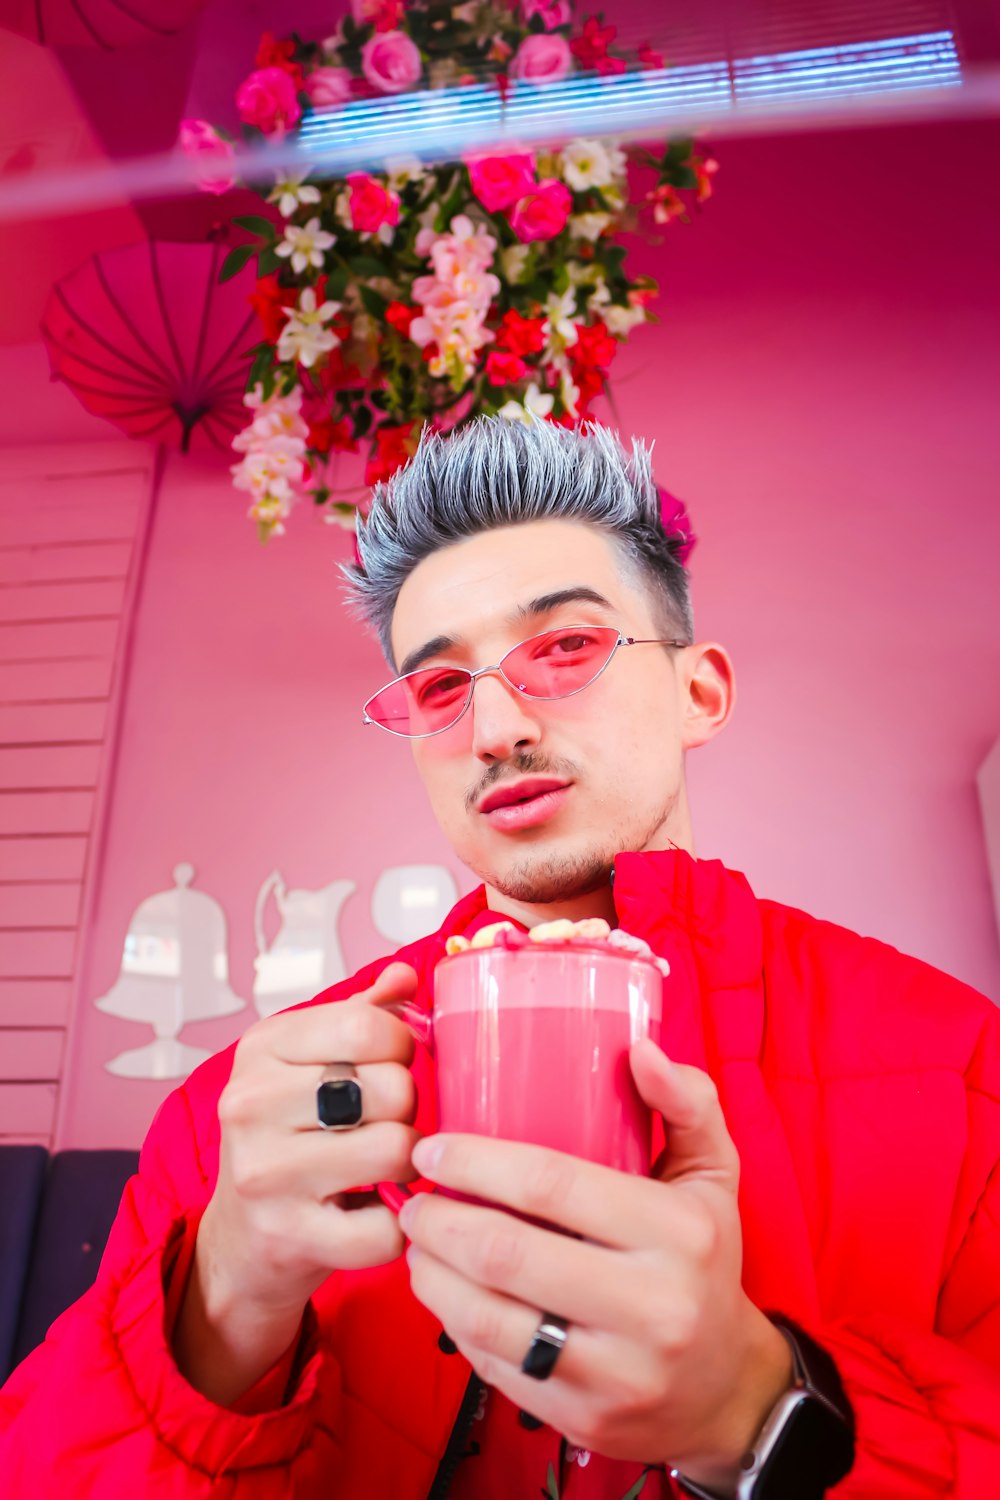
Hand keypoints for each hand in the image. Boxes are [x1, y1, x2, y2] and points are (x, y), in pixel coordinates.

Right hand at [174, 962, 421, 1402]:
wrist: (239, 1239)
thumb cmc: (287, 1139)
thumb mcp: (308, 1063)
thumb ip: (361, 1016)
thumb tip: (405, 977)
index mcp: (262, 1047)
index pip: (369, 1026)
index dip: (402, 1047)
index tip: (392, 1066)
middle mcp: (251, 1103)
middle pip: (392, 1088)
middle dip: (406, 1109)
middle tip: (383, 1125)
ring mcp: (264, 1172)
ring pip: (395, 1150)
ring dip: (407, 1164)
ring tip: (381, 1167)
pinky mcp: (287, 1235)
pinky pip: (386, 1227)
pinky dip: (395, 1224)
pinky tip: (372, 1213)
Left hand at [400, 1040, 791, 1490]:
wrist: (726, 1391)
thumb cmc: (704, 1262)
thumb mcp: (713, 1175)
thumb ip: (686, 1104)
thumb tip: (638, 1047)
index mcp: (678, 1232)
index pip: (553, 1184)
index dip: (477, 1162)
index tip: (435, 1148)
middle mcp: (651, 1307)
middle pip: (507, 1253)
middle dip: (440, 1220)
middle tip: (414, 1199)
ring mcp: (615, 1372)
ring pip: (488, 1318)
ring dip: (433, 1274)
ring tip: (418, 1243)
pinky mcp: (583, 1419)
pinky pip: (494, 1366)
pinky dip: (454, 1323)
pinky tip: (444, 1291)